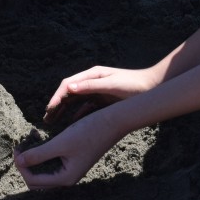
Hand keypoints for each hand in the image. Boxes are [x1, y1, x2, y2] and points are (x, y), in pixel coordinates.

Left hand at [15, 110, 123, 188]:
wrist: (114, 121)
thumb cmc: (90, 131)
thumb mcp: (62, 142)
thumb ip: (39, 154)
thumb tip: (19, 161)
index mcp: (66, 177)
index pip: (33, 180)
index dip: (21, 166)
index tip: (17, 148)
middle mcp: (68, 177)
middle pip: (38, 181)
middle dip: (26, 166)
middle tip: (20, 148)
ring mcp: (72, 168)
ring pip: (45, 172)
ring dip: (34, 161)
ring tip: (28, 144)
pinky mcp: (74, 159)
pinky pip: (53, 164)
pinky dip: (43, 156)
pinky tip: (41, 141)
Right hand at [43, 65, 160, 126]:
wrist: (153, 88)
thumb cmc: (134, 85)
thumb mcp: (112, 85)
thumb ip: (91, 86)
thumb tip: (69, 88)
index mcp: (92, 74)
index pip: (68, 84)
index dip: (57, 97)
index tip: (49, 110)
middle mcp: (92, 81)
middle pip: (69, 93)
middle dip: (56, 105)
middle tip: (46, 119)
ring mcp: (97, 91)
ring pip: (76, 102)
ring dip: (64, 111)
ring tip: (53, 123)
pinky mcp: (103, 101)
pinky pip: (86, 109)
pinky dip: (77, 115)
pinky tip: (71, 125)